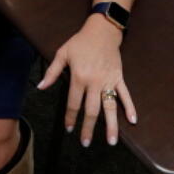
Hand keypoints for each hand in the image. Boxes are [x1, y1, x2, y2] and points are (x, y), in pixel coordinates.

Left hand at [37, 17, 135, 146]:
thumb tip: (40, 87)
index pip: (74, 103)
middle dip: (89, 128)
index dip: (71, 118)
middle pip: (92, 110)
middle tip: (86, 143)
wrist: (102, 30)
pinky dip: (130, 107)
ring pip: (110, 107)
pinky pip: (125, 94)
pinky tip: (133, 120)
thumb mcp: (63, 53)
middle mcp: (94, 82)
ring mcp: (109, 81)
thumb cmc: (80, 42)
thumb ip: (52, 72)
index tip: (69, 129)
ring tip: (112, 142)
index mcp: (79, 77)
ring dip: (111, 125)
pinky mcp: (119, 78)